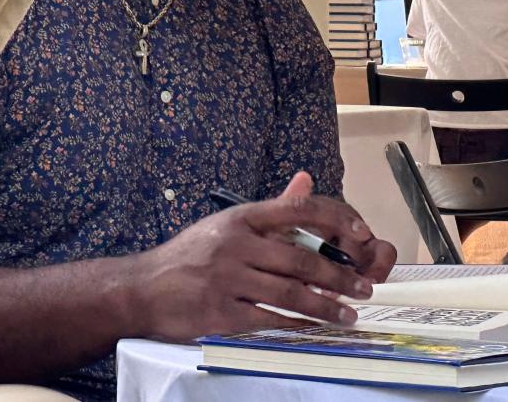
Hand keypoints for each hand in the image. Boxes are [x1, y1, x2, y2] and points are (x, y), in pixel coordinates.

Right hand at [129, 172, 395, 343]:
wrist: (143, 288)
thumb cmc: (189, 255)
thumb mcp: (225, 223)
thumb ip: (270, 208)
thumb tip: (305, 180)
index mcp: (239, 218)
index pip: (296, 209)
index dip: (335, 219)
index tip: (362, 233)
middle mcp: (235, 244)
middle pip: (301, 258)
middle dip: (340, 275)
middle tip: (364, 287)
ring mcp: (227, 279)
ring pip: (290, 292)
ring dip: (327, 305)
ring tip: (348, 314)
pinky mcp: (222, 312)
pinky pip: (270, 318)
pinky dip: (298, 325)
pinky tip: (315, 328)